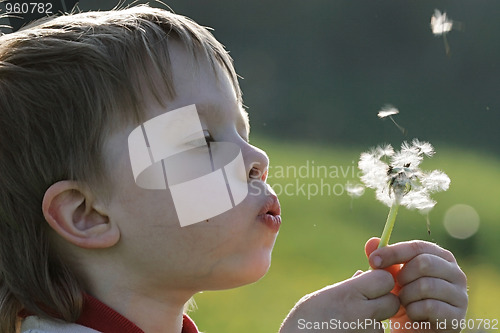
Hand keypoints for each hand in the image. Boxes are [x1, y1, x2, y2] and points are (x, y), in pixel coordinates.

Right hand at [280, 269, 399, 332]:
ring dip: (372, 324)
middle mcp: (362, 314)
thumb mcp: (319, 298)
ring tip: (345, 326)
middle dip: (383, 303)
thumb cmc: (302, 325)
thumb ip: (346, 287)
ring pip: (383, 324)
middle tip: (363, 307)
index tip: (368, 285)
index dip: (380, 281)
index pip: (385, 279)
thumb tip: (362, 275)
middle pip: (392, 302)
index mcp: (348, 294)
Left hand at [365, 238, 467, 332]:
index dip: (393, 252)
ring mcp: (460, 295)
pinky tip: (412, 314)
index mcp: (440, 257)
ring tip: (403, 302)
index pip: (417, 247)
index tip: (373, 261)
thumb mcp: (390, 278)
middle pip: (424, 263)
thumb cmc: (404, 299)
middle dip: (402, 277)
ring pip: (425, 285)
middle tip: (396, 288)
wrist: (413, 330)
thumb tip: (372, 241)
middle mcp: (455, 273)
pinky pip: (429, 307)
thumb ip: (383, 260)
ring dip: (406, 296)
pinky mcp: (457, 317)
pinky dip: (413, 311)